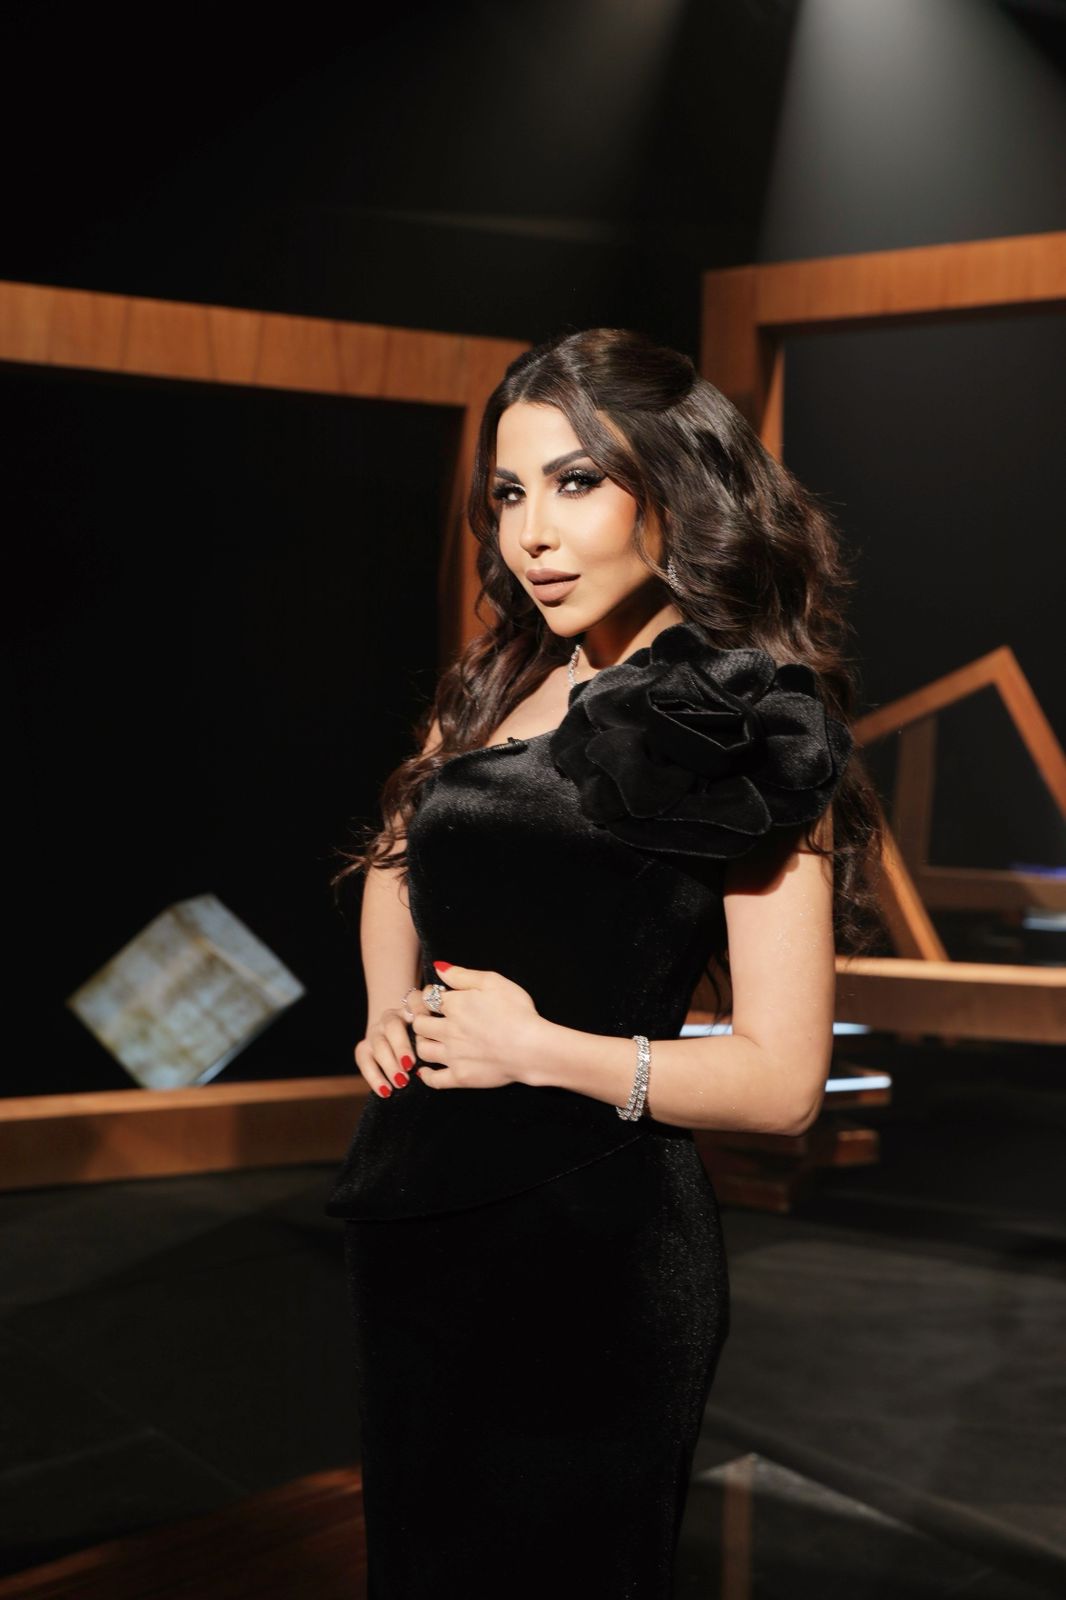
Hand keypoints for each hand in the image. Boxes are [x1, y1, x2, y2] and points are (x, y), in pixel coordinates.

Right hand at [353, 992, 427, 1097]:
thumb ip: (437, 1030)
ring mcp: (375, 1032)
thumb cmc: (422, 1036)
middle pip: (393, 1027)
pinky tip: (385, 1091)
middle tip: (410, 1066)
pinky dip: (374, 1077)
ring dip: (389, 1065)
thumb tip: (451, 1047)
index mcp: (410, 1008)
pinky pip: (364, 1061)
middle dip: (401, 1047)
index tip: (429, 1034)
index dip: (420, 1014)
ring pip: (378, 1045)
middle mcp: (390, 1017)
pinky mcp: (363, 1048)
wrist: (395, 1032)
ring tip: (400, 1082)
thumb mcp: (431, 1029)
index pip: (415, 1004)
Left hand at [413, 961, 543, 1089]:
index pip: (426, 999)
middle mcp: (448, 1031)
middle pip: (419, 1024)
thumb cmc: (518, 1013)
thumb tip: (439, 969)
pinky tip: (427, 1070)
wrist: (531, 1048)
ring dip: (421, 1043)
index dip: (427, 996)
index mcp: (455, 1005)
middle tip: (427, 1017)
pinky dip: (426, 1075)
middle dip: (420, 1018)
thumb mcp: (494, 982)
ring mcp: (452, 1056)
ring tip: (429, 1039)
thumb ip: (463, 975)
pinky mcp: (460, 1077)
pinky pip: (434, 1080)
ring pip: (422, 1050)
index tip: (434, 996)